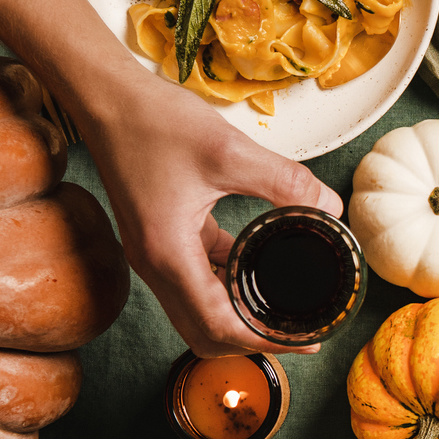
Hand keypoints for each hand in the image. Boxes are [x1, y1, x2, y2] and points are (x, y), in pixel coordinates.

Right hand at [76, 60, 341, 356]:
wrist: (105, 97)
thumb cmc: (154, 121)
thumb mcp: (230, 151)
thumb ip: (285, 183)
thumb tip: (332, 209)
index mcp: (169, 255)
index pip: (219, 326)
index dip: (266, 341)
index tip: (306, 340)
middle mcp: (155, 265)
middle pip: (205, 333)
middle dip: (253, 340)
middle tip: (300, 332)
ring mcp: (154, 254)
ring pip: (198, 310)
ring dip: (238, 316)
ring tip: (284, 306)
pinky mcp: (158, 237)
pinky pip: (194, 278)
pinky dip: (224, 284)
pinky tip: (256, 263)